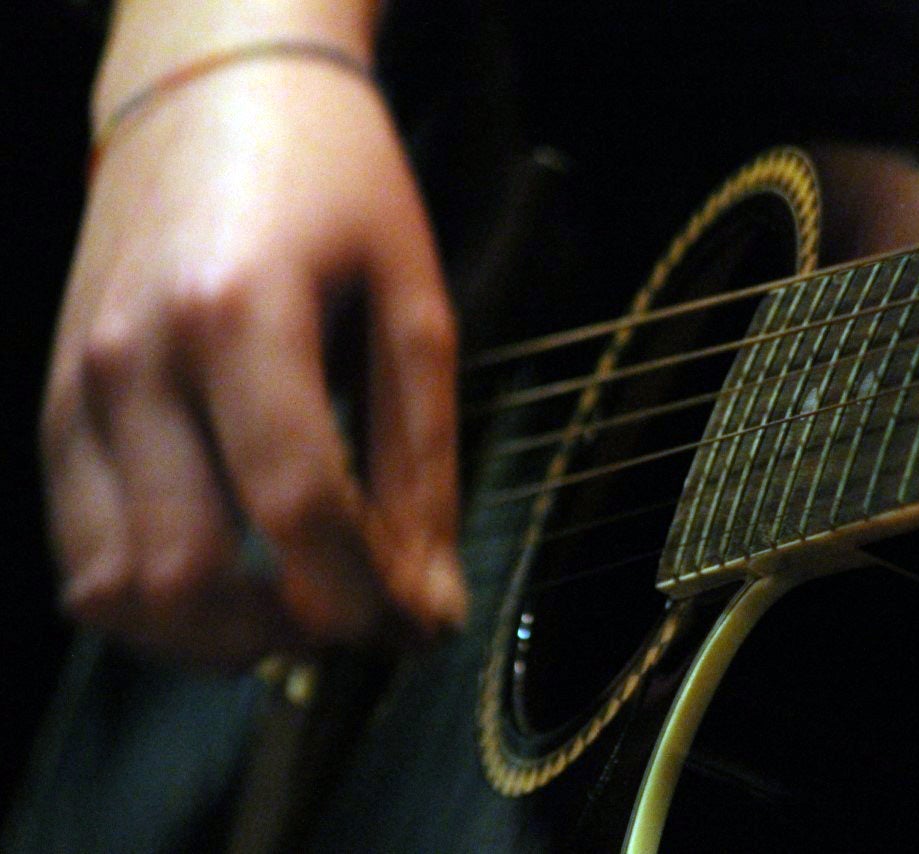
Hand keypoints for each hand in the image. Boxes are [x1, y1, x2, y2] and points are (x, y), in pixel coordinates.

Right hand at [41, 60, 465, 664]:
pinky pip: (82, 551)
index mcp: (239, 313)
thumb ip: (422, 458)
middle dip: (290, 633)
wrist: (213, 89)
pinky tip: (228, 575)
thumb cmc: (334, 181)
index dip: (366, 596)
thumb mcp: (412, 302)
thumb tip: (429, 598)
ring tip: (297, 604)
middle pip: (187, 575)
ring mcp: (77, 386)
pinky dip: (156, 599)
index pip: (297, 507)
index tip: (419, 624)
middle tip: (361, 616)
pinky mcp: (55, 403)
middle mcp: (134, 358)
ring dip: (214, 636)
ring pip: (113, 589)